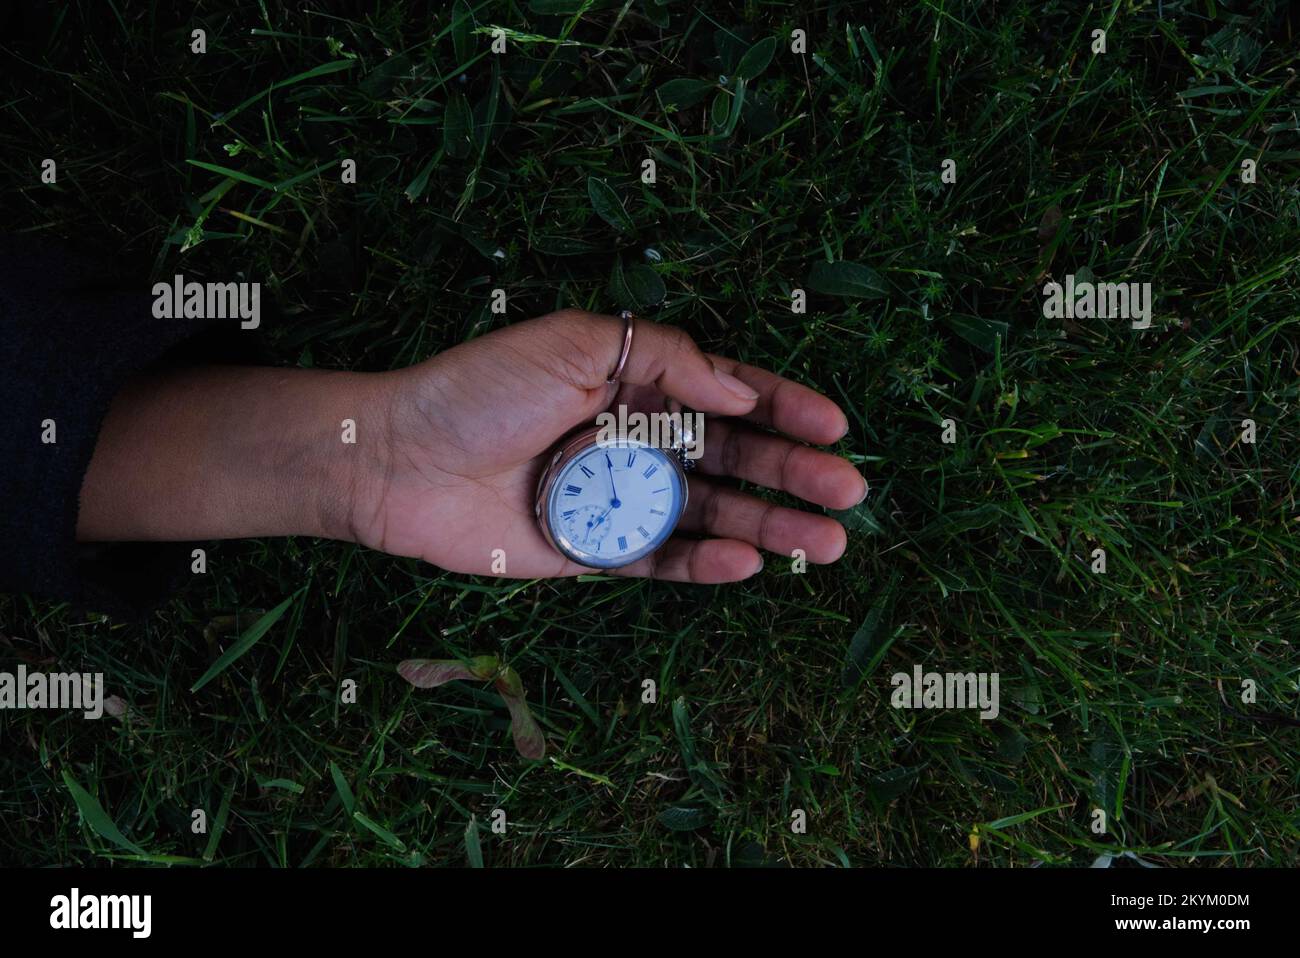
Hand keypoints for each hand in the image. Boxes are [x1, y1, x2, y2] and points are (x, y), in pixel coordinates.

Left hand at [345, 309, 866, 581]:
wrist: (393, 461)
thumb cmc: (476, 389)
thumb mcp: (570, 342)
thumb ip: (662, 357)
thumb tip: (740, 389)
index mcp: (633, 382)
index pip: (727, 392)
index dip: (785, 406)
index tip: (836, 425)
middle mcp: (634, 439)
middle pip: (733, 458)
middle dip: (794, 473)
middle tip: (849, 493)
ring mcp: (617, 499)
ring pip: (709, 515)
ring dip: (769, 528)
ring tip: (826, 545)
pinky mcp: (591, 551)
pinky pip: (659, 561)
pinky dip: (703, 566)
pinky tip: (746, 566)